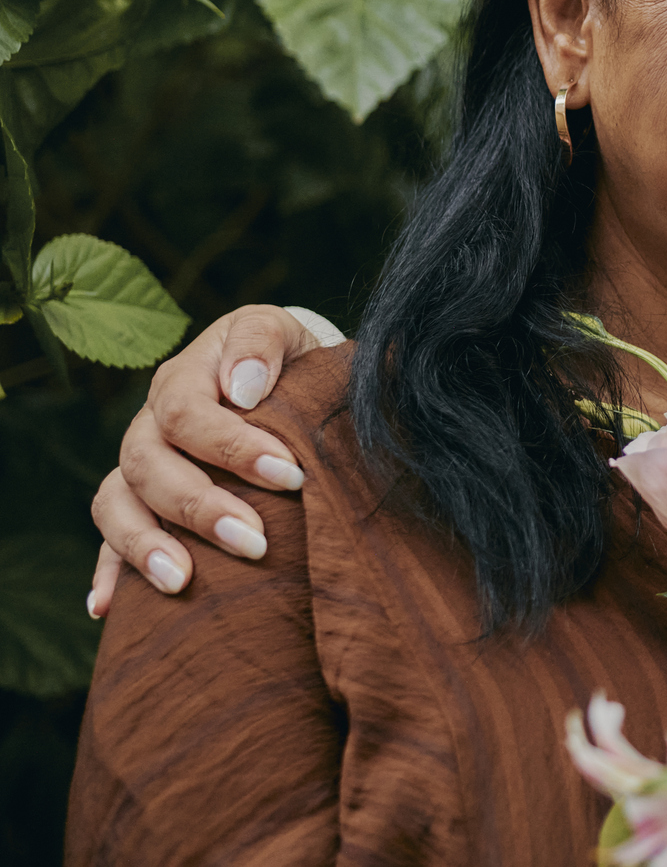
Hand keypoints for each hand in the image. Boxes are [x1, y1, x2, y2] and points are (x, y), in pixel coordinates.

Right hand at [87, 305, 343, 615]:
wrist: (285, 374)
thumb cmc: (287, 358)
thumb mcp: (280, 330)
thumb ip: (260, 343)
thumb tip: (243, 387)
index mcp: (184, 379)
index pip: (188, 415)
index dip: (233, 447)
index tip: (290, 475)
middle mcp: (150, 424)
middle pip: (148, 466)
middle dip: (200, 507)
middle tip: (255, 541)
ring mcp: (140, 465)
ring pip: (117, 504)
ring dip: (145, 545)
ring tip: (181, 582)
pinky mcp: (142, 503)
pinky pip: (110, 536)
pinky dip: (108, 570)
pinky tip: (109, 606)